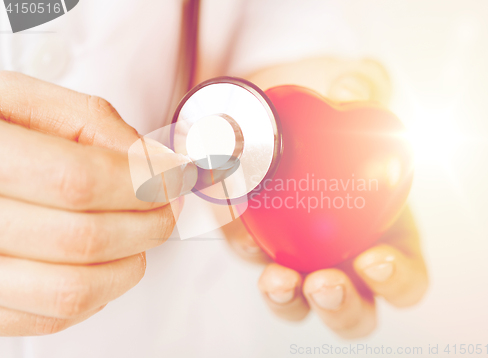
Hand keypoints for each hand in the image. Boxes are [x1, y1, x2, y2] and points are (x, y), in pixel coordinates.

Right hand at [0, 72, 188, 335]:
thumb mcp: (26, 102)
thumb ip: (92, 122)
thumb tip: (155, 162)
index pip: (78, 182)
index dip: (142, 182)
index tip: (176, 175)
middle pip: (85, 240)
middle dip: (151, 221)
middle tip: (169, 200)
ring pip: (75, 290)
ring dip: (132, 261)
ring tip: (142, 229)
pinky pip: (58, 316)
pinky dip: (102, 290)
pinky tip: (106, 256)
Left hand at [220, 58, 428, 338]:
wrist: (282, 109)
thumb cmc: (334, 117)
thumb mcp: (355, 98)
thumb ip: (366, 87)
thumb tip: (351, 85)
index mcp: (385, 234)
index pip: (404, 279)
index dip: (397, 281)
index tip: (374, 259)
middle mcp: (341, 255)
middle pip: (351, 310)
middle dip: (340, 306)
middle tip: (322, 282)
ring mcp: (297, 253)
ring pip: (295, 301)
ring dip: (286, 298)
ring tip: (276, 278)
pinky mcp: (256, 240)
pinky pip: (248, 254)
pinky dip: (242, 244)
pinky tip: (235, 222)